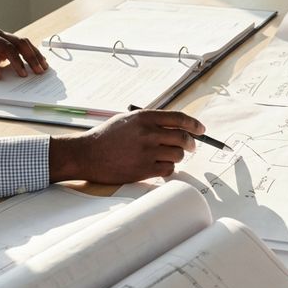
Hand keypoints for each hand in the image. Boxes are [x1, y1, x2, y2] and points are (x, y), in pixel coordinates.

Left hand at [0, 28, 47, 78]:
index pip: (7, 47)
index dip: (17, 61)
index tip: (23, 74)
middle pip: (20, 42)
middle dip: (31, 57)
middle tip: (39, 70)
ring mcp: (2, 38)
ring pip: (24, 43)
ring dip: (34, 55)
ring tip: (43, 67)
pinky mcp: (6, 44)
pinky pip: (21, 48)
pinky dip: (31, 55)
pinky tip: (39, 62)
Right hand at [50, 110, 204, 183]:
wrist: (86, 155)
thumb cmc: (106, 137)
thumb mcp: (127, 119)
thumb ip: (150, 121)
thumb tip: (176, 126)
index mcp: (145, 117)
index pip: (179, 119)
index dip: (194, 125)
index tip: (201, 130)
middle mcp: (148, 133)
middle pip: (183, 138)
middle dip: (191, 144)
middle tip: (191, 147)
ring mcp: (146, 152)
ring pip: (177, 155)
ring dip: (176, 157)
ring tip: (166, 157)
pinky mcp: (143, 169)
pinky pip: (168, 170)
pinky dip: (168, 169)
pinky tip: (160, 167)